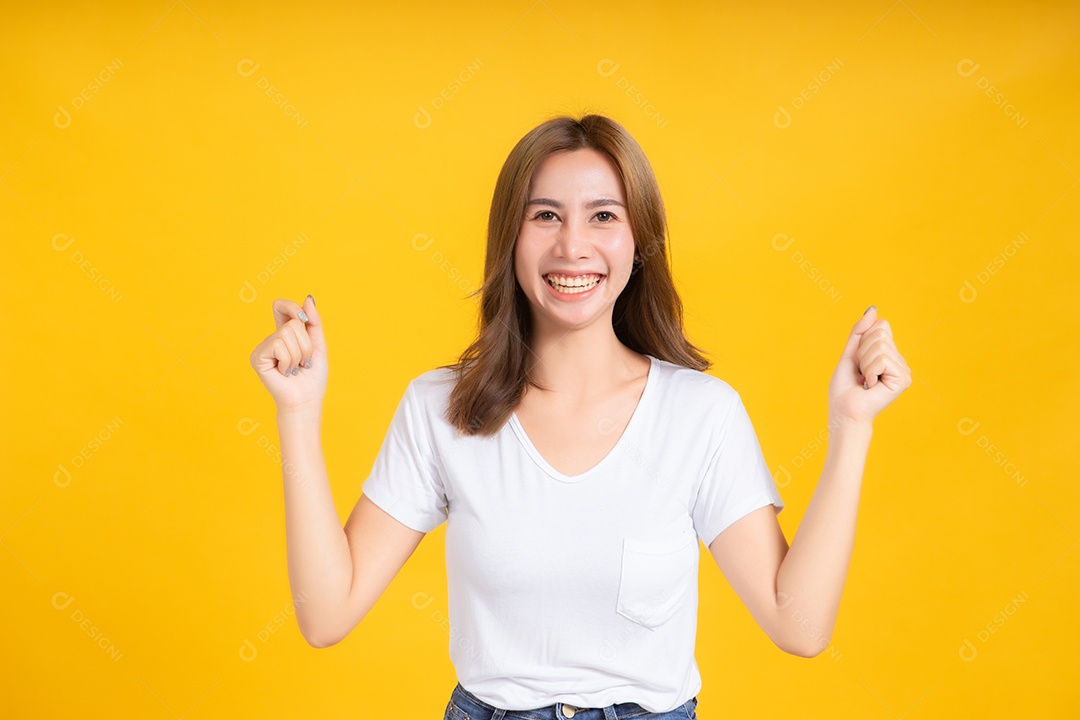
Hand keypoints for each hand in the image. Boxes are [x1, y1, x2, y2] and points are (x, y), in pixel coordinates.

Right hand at [249, 295, 326, 412]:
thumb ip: (313, 322)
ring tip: (294, 368)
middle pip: (292, 323)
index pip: (280, 307)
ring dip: (299, 354)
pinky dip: (288, 360)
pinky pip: (279, 345)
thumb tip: (308, 298)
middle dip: (305, 344)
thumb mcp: (318, 345)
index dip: (291, 307)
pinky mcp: (257, 357)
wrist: (306, 400)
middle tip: (303, 362)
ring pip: (287, 333)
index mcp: (284, 334)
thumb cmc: (312, 377)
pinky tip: (285, 372)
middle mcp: (271, 339)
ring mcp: (263, 348)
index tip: (303, 317)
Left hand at [827, 306, 910, 427]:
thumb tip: (873, 309)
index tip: (858, 361)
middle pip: (880, 334)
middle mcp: (899, 361)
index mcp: (888, 354)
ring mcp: (903, 370)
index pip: (881, 325)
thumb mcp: (850, 354)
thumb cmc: (845, 388)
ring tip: (865, 380)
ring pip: (880, 345)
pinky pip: (881, 359)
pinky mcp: (903, 379)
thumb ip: (860, 331)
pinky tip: (871, 385)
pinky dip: (869, 371)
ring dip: (864, 364)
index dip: (862, 341)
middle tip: (861, 373)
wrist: (845, 411)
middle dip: (862, 352)